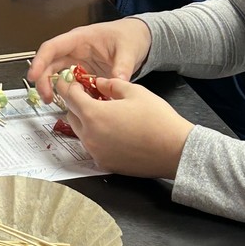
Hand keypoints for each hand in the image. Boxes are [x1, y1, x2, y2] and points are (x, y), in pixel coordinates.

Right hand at [28, 19, 151, 101]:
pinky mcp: (83, 74)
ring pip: (57, 75)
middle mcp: (74, 50)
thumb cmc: (129, 36)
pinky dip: (68, 94)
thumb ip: (123, 66)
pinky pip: (71, 84)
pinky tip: (71, 104)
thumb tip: (118, 81)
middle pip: (50, 64)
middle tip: (46, 97)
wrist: (138, 39)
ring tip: (53, 102)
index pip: (52, 47)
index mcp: (79, 38)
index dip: (40, 61)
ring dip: (52, 88)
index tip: (33, 76)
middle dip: (44, 80)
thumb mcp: (128, 49)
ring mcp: (78, 62)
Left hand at [55, 75, 192, 178]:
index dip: (69, 86)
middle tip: (90, 96)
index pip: (70, 97)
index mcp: (94, 114)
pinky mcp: (104, 164)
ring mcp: (96, 152)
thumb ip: (111, 84)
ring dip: (86, 121)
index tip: (71, 82)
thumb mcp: (135, 91)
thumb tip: (99, 83)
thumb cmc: (158, 119)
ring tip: (105, 114)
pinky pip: (92, 147)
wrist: (175, 150)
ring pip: (80, 132)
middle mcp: (89, 136)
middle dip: (77, 104)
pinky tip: (113, 132)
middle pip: (71, 115)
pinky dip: (96, 138)